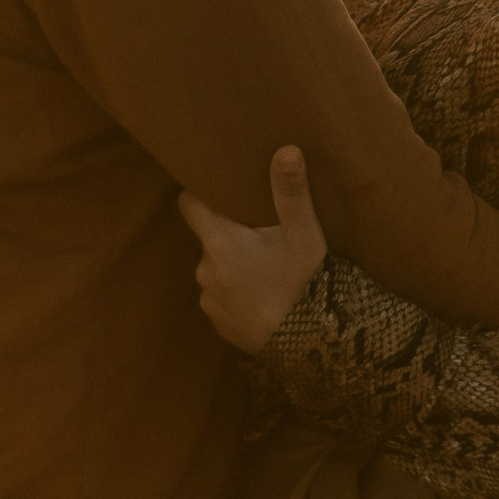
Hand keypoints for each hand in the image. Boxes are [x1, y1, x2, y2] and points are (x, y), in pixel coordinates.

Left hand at [178, 146, 329, 355]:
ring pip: (217, 269)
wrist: (308, 349)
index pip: (190, 205)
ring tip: (267, 267)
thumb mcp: (303, 236)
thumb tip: (286, 149)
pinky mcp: (220, 325)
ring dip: (234, 265)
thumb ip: (290, 193)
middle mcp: (205, 271)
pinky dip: (238, 293)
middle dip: (230, 233)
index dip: (201, 193)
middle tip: (262, 231)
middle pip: (210, 238)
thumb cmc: (303, 286)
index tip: (218, 187)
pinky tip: (265, 295)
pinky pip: (223, 298)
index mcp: (219, 243)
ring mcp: (209, 301)